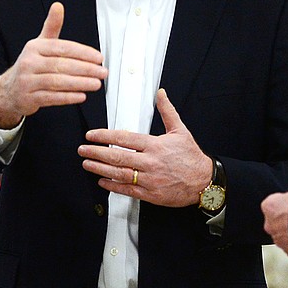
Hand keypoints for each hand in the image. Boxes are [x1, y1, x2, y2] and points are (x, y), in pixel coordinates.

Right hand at [0, 2, 106, 128]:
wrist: (10, 89)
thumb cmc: (31, 65)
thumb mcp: (39, 44)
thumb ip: (52, 26)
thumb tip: (58, 6)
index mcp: (34, 47)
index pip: (62, 48)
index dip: (82, 53)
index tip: (98, 58)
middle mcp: (29, 63)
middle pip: (61, 65)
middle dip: (85, 69)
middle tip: (102, 72)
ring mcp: (27, 81)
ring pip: (57, 82)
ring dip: (79, 83)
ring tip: (96, 84)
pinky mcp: (28, 98)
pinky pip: (51, 98)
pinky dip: (68, 97)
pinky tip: (81, 95)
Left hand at [78, 89, 209, 207]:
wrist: (204, 182)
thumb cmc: (191, 157)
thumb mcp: (180, 131)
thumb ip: (167, 111)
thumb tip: (161, 93)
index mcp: (155, 145)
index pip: (124, 139)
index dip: (104, 137)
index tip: (91, 135)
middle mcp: (150, 162)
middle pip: (117, 157)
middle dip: (96, 153)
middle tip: (82, 149)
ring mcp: (150, 179)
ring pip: (119, 174)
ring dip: (100, 169)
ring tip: (87, 164)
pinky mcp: (151, 194)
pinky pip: (127, 190)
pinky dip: (113, 186)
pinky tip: (102, 182)